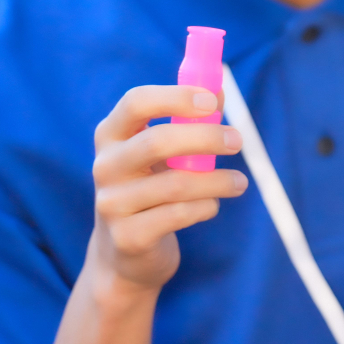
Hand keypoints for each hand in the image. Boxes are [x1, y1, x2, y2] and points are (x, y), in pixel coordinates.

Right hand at [90, 86, 247, 292]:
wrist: (125, 253)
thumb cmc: (151, 188)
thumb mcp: (163, 153)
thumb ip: (188, 121)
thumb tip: (219, 90)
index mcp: (111, 136)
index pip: (136, 102)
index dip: (176, 97)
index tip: (213, 101)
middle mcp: (104, 166)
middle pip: (157, 141)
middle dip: (205, 138)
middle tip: (237, 141)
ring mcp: (111, 204)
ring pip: (176, 184)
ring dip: (218, 180)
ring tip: (239, 182)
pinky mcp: (128, 237)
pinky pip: (180, 214)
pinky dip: (206, 206)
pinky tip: (211, 205)